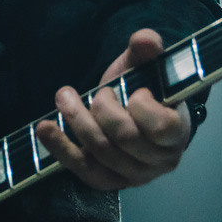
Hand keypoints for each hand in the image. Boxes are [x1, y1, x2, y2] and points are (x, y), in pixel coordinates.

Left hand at [36, 28, 194, 191]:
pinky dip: (60, 147)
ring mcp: (135, 176)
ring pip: (101, 151)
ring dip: (77, 120)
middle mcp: (161, 160)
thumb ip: (146, 50)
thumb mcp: (144, 67)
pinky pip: (82, 169)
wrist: (128, 114)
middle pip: (125, 138)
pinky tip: (44, 129)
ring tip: (64, 97)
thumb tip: (145, 39)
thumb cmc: (141, 90)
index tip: (134, 91)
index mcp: (178, 132)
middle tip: (98, 93)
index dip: (142, 106)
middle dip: (103, 109)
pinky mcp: (108, 182)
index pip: (162, 126)